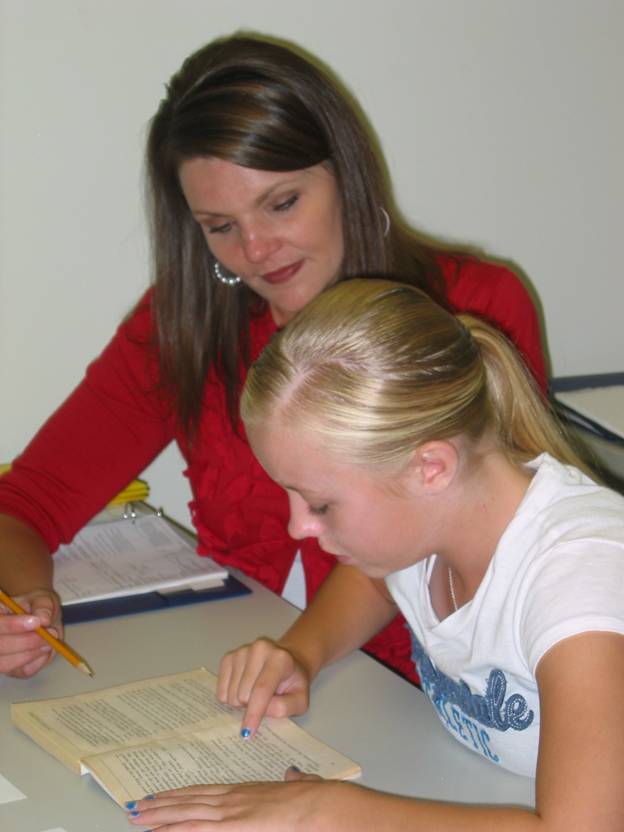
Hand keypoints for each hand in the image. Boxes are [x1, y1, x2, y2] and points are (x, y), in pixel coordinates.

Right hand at [0, 589, 62, 677]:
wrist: (40, 618)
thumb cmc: (37, 607)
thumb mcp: (42, 599)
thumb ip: (43, 607)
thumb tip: (43, 619)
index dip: (13, 626)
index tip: (36, 622)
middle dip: (26, 642)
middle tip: (51, 633)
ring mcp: (0, 655)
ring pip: (6, 663)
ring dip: (32, 654)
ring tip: (50, 641)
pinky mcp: (11, 669)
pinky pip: (23, 671)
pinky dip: (38, 661)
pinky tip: (44, 649)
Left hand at [124, 768, 352, 830]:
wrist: (318, 803)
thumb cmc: (313, 799)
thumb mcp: (299, 785)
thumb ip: (292, 781)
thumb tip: (292, 773)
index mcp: (246, 790)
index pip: (205, 791)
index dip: (181, 793)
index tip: (160, 795)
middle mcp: (233, 797)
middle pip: (189, 800)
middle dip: (161, 805)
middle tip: (135, 808)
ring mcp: (232, 811)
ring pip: (187, 813)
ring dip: (159, 816)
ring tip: (136, 817)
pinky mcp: (234, 825)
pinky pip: (198, 828)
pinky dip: (177, 828)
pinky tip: (160, 831)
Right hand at [217, 637, 310, 735]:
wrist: (286, 661)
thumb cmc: (293, 683)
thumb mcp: (300, 700)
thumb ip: (284, 708)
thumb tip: (262, 711)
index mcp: (280, 658)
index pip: (261, 689)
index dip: (254, 713)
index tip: (247, 732)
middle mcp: (259, 649)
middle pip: (243, 694)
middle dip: (251, 707)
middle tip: (264, 701)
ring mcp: (242, 651)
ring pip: (231, 694)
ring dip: (241, 703)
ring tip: (255, 693)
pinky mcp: (229, 657)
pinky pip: (220, 690)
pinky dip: (230, 697)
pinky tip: (243, 689)